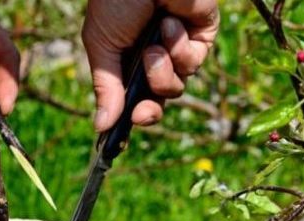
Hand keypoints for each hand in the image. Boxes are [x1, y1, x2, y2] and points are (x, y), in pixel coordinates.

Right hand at [82, 0, 218, 131]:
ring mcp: (180, 46)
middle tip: (143, 110)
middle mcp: (156, 56)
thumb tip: (100, 125)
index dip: (135, 117)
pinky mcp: (202, 34)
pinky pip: (195, 61)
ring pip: (177, 85)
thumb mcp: (102, 44)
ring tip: (154, 44)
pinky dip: (181, 48)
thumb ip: (105, 86)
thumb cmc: (116, 0)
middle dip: (151, 107)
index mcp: (128, 60)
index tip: (129, 125)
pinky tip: (172, 23)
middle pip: (159, 100)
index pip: (135, 99)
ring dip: (163, 70)